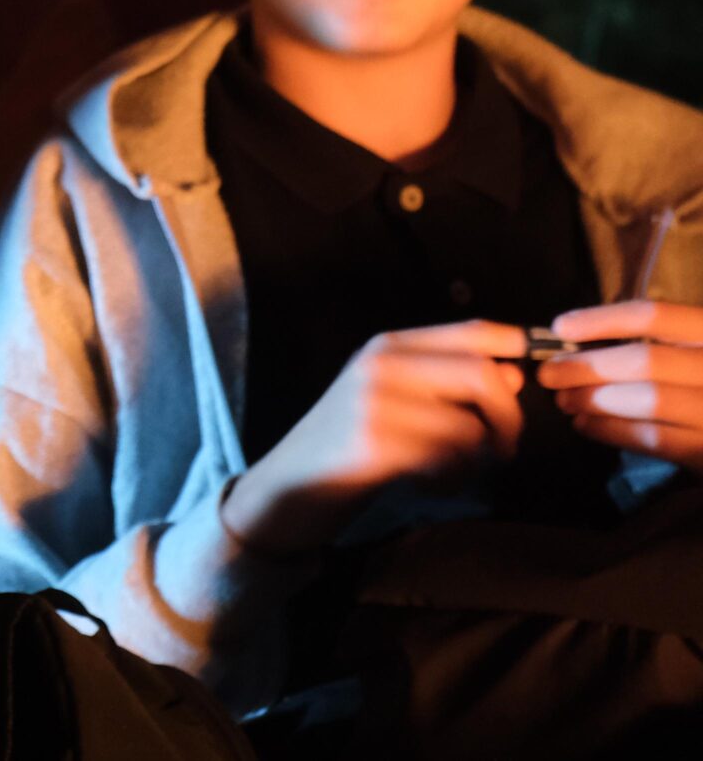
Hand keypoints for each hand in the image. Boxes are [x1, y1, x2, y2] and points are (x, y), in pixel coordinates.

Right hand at [221, 321, 525, 554]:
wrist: (285, 488)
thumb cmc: (345, 445)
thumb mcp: (392, 401)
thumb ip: (448, 382)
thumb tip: (513, 373)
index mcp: (388, 346)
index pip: (476, 332)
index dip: (521, 350)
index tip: (534, 383)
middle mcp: (381, 364)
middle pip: (484, 375)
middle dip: (510, 418)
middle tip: (504, 450)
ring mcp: (375, 403)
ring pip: (472, 426)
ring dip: (480, 459)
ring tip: (458, 472)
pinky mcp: (375, 445)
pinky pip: (448, 460)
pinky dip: (456, 479)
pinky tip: (435, 485)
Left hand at [540, 299, 702, 470]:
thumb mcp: (696, 353)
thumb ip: (663, 343)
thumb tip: (583, 338)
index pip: (657, 315)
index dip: (604, 319)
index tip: (560, 326)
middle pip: (647, 360)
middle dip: (588, 366)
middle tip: (549, 373)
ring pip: (649, 401)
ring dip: (595, 400)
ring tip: (564, 401)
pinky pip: (656, 439)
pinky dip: (612, 431)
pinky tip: (585, 426)